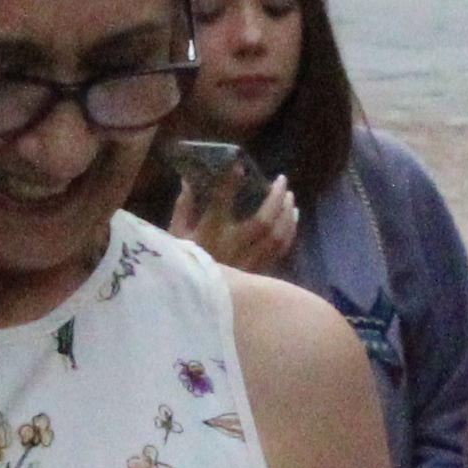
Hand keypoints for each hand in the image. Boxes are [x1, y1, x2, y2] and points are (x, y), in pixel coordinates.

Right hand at [171, 168, 297, 277]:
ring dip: (287, 214)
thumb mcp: (175, 235)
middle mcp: (233, 246)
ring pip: (277, 237)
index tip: (239, 166)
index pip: (222, 201)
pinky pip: (280, 251)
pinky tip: (292, 220)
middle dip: (275, 198)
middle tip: (281, 180)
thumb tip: (189, 181)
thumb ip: (184, 207)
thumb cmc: (181, 265)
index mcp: (210, 234)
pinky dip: (289, 233)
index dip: (231, 182)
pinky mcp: (258, 272)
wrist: (193, 302)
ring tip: (290, 197)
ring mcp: (249, 261)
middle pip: (263, 221)